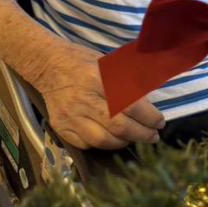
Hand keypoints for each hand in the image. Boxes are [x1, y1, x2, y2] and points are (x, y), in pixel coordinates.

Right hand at [37, 40, 164, 150]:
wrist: (47, 66)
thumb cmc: (83, 61)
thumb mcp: (108, 62)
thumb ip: (129, 80)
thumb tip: (152, 100)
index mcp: (97, 79)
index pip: (130, 104)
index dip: (149, 117)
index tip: (160, 122)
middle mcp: (83, 99)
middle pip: (118, 126)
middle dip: (142, 134)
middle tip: (153, 136)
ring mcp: (70, 115)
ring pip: (102, 140)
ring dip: (124, 142)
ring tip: (134, 138)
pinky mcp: (60, 126)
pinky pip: (86, 144)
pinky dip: (103, 145)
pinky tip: (112, 138)